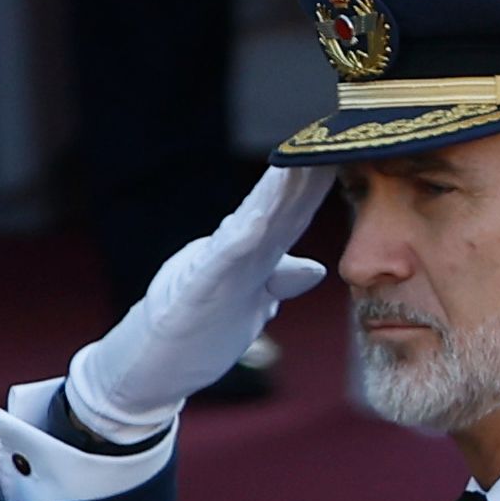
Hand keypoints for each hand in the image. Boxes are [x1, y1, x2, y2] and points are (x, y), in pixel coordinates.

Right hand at [64, 166, 335, 445]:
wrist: (151, 367)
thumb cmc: (197, 331)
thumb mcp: (248, 303)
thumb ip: (277, 281)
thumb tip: (314, 268)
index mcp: (252, 258)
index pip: (292, 217)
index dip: (319, 186)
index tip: (348, 150)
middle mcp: (236, 255)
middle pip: (278, 211)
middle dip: (306, 174)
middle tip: (336, 134)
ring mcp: (213, 270)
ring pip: (252, 224)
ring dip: (277, 193)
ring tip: (302, 160)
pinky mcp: (193, 293)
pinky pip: (219, 265)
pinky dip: (239, 241)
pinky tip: (258, 219)